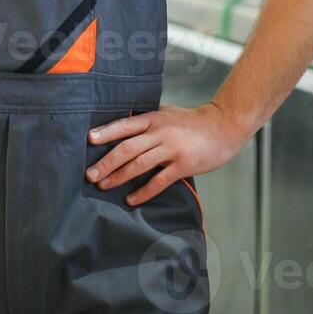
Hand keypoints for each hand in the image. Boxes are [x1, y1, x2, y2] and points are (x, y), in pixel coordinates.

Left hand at [84, 102, 248, 204]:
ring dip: (119, 177)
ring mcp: (172, 149)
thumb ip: (146, 120)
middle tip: (89, 175)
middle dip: (106, 162)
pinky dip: (143, 192)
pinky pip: (159, 181)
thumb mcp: (166, 113)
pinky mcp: (183, 165)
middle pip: (127, 148)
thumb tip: (121, 125)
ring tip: (103, 186)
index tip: (88, 140)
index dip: (106, 132)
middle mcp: (160, 133)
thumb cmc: (192, 121)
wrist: (224, 126)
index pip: (125, 125)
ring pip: (140, 165)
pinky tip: (131, 200)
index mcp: (154, 119)